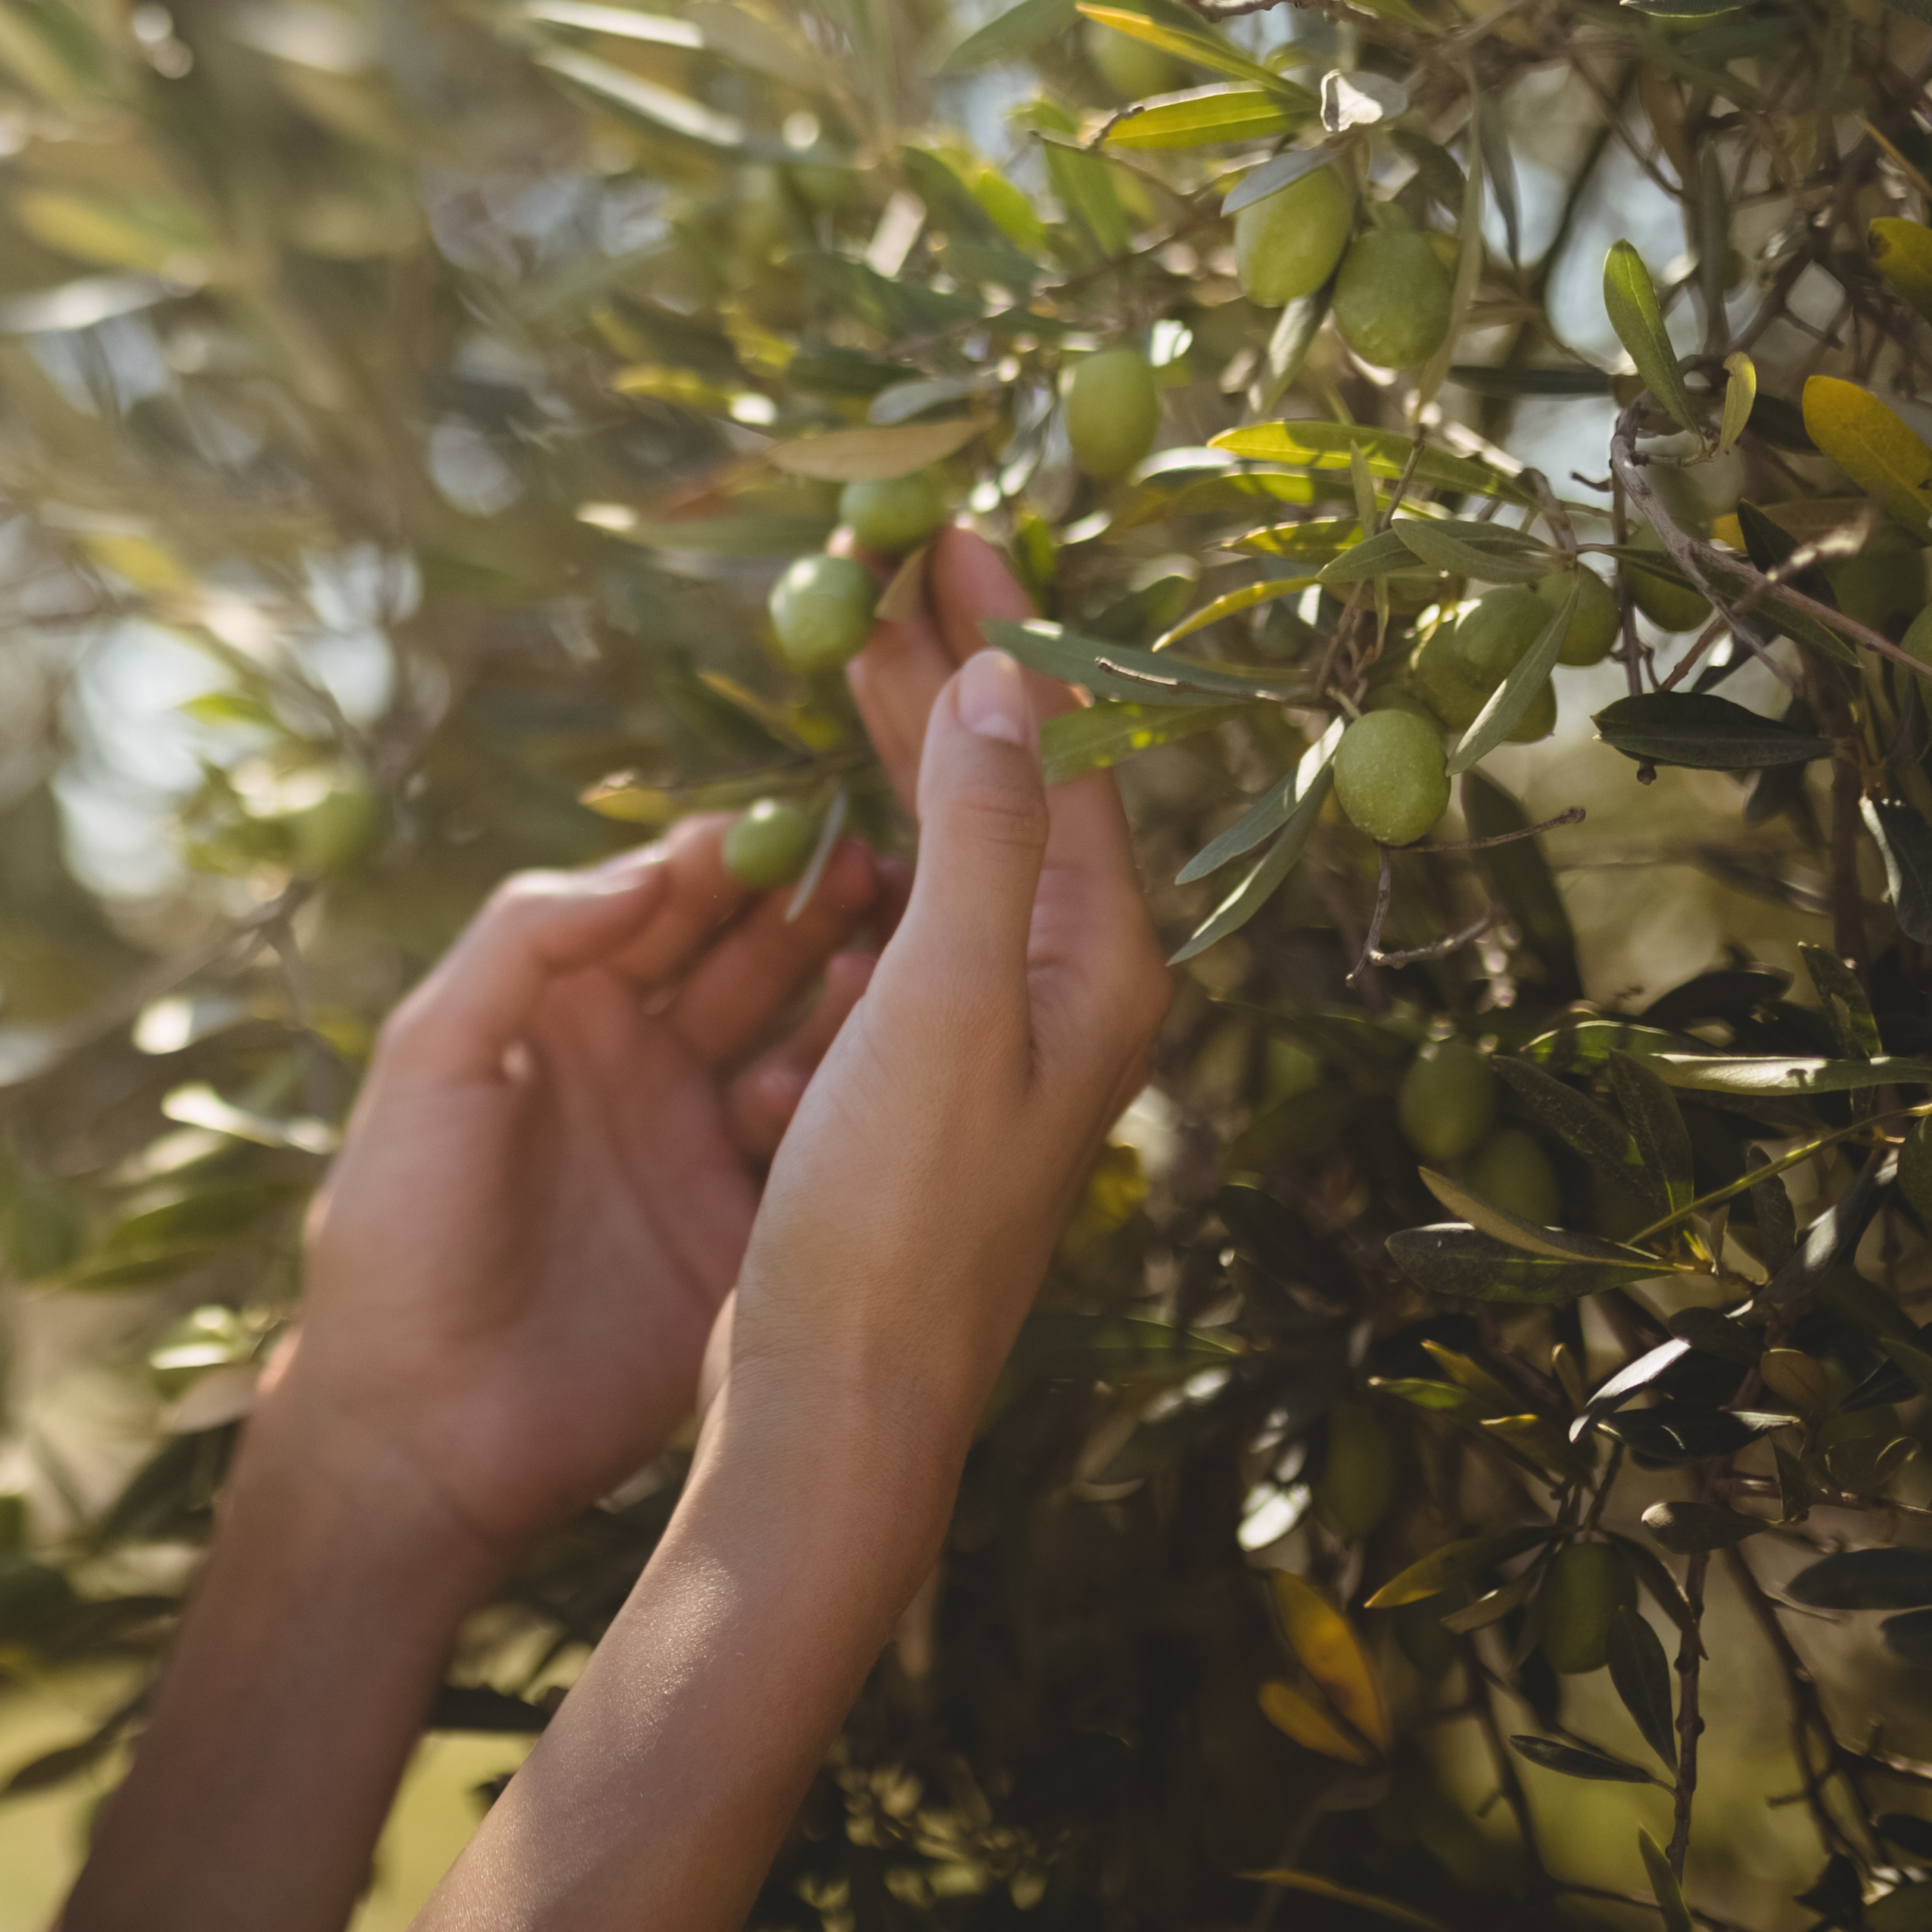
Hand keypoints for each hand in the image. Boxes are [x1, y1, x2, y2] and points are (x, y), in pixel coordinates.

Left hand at [265, 812, 896, 1571]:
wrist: (422, 1430)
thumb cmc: (396, 1233)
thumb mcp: (431, 1062)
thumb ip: (523, 945)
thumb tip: (646, 868)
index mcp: (558, 1008)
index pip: (659, 902)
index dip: (726, 857)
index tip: (795, 822)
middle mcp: (639, 1062)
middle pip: (744, 955)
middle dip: (809, 905)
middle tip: (880, 867)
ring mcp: (697, 1146)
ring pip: (796, 1040)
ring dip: (845, 992)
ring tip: (903, 951)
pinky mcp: (744, 1234)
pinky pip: (816, 1151)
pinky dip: (852, 1105)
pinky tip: (878, 1072)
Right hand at [710, 524, 1170, 1425]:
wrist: (838, 1402)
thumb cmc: (894, 1218)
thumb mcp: (945, 1004)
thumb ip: (982, 836)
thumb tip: (1007, 679)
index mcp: (1099, 970)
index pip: (1064, 754)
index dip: (1007, 633)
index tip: (952, 528)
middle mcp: (1068, 996)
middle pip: (1017, 788)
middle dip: (955, 667)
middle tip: (888, 553)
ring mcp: (1000, 1040)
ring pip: (961, 844)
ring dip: (912, 743)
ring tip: (857, 644)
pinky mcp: (929, 1079)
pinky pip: (915, 910)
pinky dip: (875, 834)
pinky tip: (832, 812)